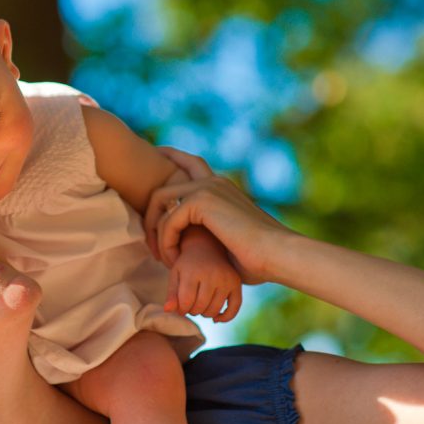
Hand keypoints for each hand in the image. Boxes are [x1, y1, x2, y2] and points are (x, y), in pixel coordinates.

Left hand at [146, 148, 286, 284]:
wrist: (277, 254)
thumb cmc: (258, 259)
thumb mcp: (226, 243)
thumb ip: (207, 236)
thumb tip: (193, 250)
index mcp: (221, 188)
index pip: (189, 165)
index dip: (168, 164)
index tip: (146, 184)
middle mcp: (213, 182)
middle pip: (165, 183)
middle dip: (150, 213)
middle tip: (150, 245)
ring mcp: (208, 188)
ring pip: (160, 200)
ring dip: (156, 232)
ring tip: (164, 258)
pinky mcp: (202, 201)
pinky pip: (169, 220)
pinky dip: (166, 241)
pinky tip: (174, 260)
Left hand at [165, 230, 242, 321]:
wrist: (207, 248)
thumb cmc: (188, 265)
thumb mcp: (176, 275)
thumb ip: (171, 293)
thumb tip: (168, 310)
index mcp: (193, 272)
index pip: (186, 301)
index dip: (181, 309)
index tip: (181, 307)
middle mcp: (212, 275)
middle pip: (200, 307)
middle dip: (192, 311)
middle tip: (191, 305)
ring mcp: (226, 279)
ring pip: (214, 310)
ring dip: (205, 313)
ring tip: (200, 305)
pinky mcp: (236, 283)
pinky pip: (235, 307)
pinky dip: (225, 317)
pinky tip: (216, 318)